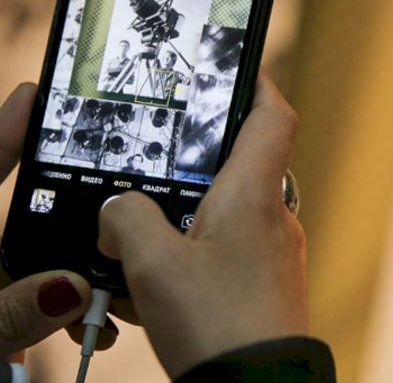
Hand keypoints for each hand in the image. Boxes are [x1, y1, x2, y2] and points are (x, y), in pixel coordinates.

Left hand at [0, 84, 100, 380]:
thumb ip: (11, 319)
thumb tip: (73, 285)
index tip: (30, 97)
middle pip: (5, 246)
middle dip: (58, 262)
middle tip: (103, 275)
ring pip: (14, 282)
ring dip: (57, 300)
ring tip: (100, 321)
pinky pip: (8, 309)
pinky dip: (40, 319)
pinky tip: (73, 332)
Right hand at [98, 74, 307, 378]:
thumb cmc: (218, 327)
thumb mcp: (153, 265)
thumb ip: (127, 219)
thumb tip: (119, 208)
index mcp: (253, 194)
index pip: (273, 115)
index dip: (255, 82)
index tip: (232, 66)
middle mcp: (272, 217)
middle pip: (242, 161)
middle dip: (198, 159)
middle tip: (160, 159)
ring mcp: (273, 254)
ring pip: (228, 212)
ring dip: (189, 214)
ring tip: (144, 234)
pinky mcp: (265, 286)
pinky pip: (228, 252)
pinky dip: (194, 254)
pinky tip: (157, 284)